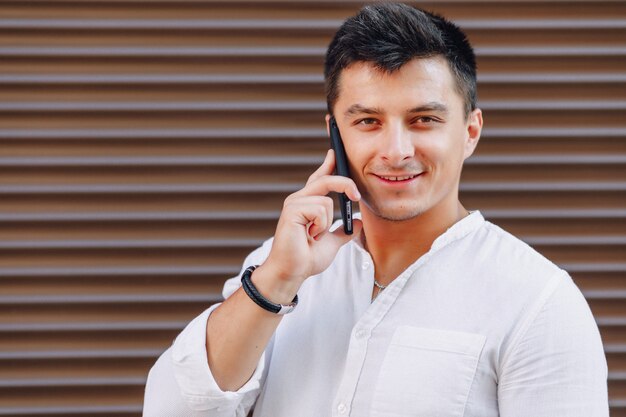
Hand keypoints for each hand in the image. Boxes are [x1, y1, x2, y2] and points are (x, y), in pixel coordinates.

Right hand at [255, 149, 362, 300]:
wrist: (292, 272)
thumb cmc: (306, 259)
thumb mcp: (332, 243)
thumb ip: (344, 231)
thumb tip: (358, 223)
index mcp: (307, 204)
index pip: (318, 179)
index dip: (328, 165)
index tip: (335, 152)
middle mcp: (299, 200)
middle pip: (325, 179)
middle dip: (345, 184)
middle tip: (357, 196)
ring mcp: (294, 204)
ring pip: (326, 201)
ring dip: (326, 223)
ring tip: (313, 236)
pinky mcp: (291, 211)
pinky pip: (320, 210)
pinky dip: (320, 226)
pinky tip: (308, 235)